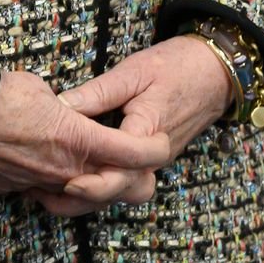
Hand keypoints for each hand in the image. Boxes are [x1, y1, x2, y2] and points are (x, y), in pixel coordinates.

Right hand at [0, 70, 171, 215]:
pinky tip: (58, 171)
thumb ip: (67, 106)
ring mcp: (43, 185)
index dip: (156, 149)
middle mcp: (67, 169)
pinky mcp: (21, 192)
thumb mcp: (41, 89)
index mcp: (78, 138)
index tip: (162, 142)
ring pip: (88, 201)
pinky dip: (62, 187)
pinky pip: (53, 197)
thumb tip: (68, 110)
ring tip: (98, 167)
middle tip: (135, 162)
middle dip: (136, 180)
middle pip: (122, 189)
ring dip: (98, 187)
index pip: (135, 153)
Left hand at [39, 37, 231, 213]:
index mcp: (149, 134)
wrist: (215, 70)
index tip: (64, 182)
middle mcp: (155, 158)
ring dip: (94, 193)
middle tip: (48, 192)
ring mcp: (157, 161)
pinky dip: (107, 180)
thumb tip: (61, 105)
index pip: (120, 172)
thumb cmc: (176, 65)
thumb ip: (98, 92)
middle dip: (86, 197)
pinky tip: (81, 170)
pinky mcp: (155, 159)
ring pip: (125, 190)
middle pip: (121, 191)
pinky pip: (130, 179)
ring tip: (57, 186)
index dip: (92, 182)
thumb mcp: (134, 71)